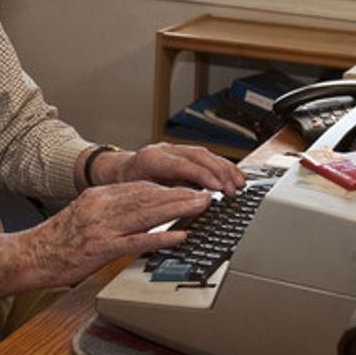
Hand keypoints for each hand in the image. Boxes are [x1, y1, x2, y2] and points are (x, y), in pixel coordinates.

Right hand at [21, 181, 205, 287]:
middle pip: (149, 197)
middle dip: (180, 195)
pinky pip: (137, 241)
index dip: (168, 188)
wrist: (30, 255)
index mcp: (98, 197)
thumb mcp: (83, 215)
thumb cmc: (57, 240)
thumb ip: (110, 211)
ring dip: (178, 210)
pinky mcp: (101, 249)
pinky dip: (161, 237)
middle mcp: (102, 207)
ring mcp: (102, 228)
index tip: (189, 188)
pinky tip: (179, 236)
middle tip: (205, 195)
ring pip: (147, 214)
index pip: (140, 188)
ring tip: (201, 208)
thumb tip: (139, 210)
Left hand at [95, 143, 245, 193]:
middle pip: (198, 156)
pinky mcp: (181, 152)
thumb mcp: (137, 193)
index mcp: (151, 159)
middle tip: (233, 189)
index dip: (203, 176)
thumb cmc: (124, 184)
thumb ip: (159, 197)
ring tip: (239, 183)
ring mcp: (173, 149)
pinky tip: (232, 175)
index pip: (183, 165)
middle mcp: (164, 150)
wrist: (116, 169)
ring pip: (204, 154)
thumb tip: (181, 206)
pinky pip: (204, 156)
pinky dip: (220, 165)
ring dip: (224, 168)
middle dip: (219, 172)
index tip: (218, 188)